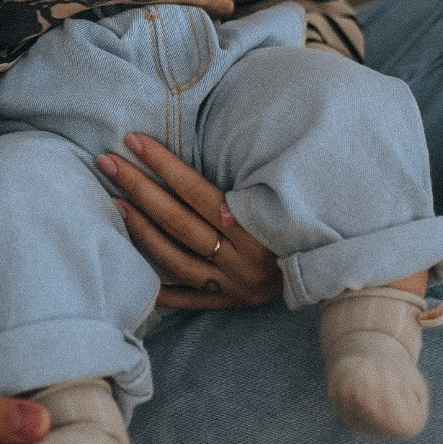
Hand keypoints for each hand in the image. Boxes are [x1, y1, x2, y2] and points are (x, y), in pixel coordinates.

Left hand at [97, 133, 281, 309]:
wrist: (333, 269)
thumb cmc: (299, 218)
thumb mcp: (278, 194)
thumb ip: (239, 178)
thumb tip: (195, 139)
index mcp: (257, 227)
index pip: (198, 192)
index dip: (164, 165)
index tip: (133, 140)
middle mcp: (243, 260)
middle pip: (180, 222)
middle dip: (140, 189)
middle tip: (108, 163)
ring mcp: (233, 285)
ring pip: (176, 259)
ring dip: (141, 230)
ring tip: (115, 202)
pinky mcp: (229, 303)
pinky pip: (189, 300)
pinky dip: (161, 288)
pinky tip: (129, 269)